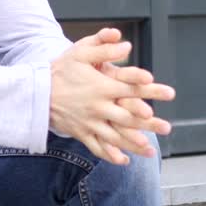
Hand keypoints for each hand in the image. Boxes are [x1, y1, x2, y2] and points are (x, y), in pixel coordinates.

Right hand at [50, 28, 174, 165]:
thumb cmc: (61, 70)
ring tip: (151, 151)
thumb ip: (103, 47)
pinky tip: (123, 161)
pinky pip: (97, 147)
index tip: (169, 93)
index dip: (152, 90)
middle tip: (167, 128)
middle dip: (149, 124)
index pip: (132, 89)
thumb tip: (126, 45)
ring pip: (116, 137)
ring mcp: (90, 123)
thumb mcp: (80, 52)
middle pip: (128, 117)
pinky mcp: (81, 132)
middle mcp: (98, 107)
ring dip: (134, 145)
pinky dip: (110, 155)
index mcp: (102, 87)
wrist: (36, 92)